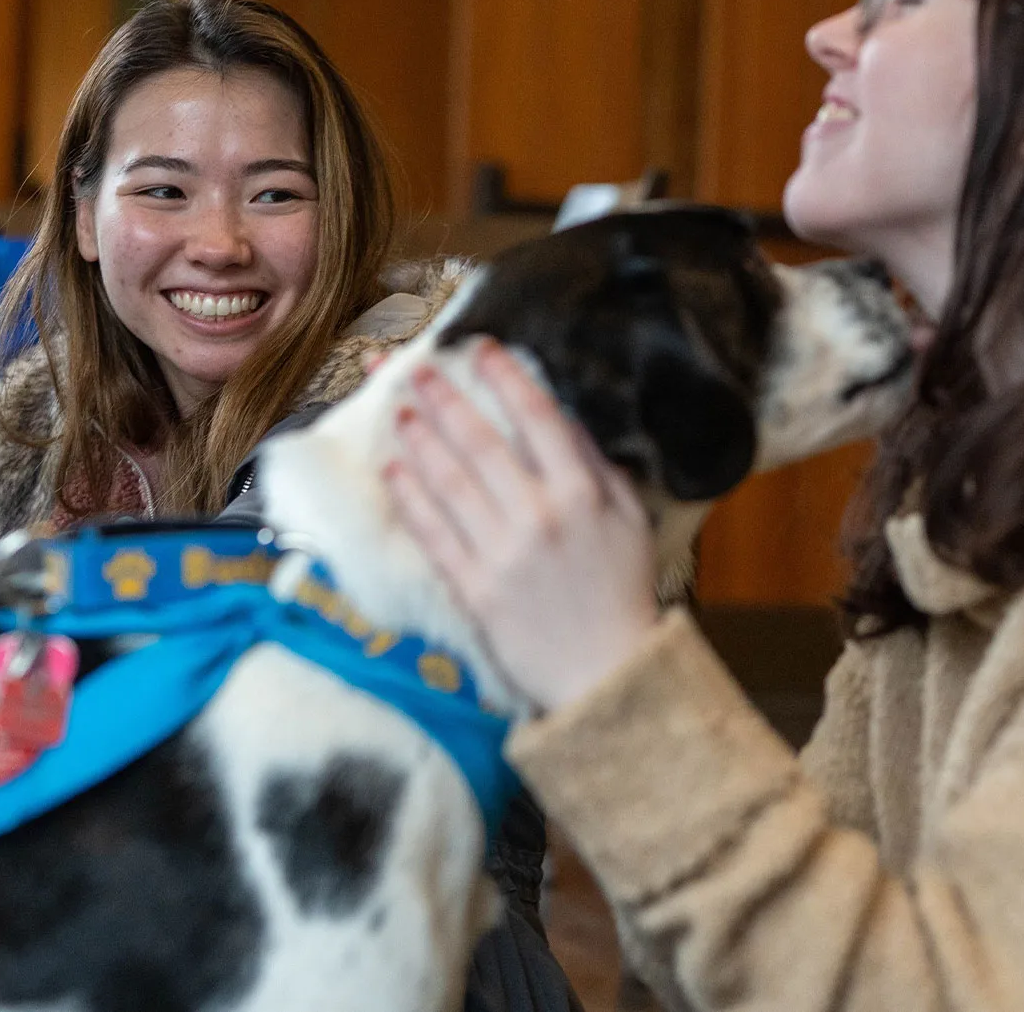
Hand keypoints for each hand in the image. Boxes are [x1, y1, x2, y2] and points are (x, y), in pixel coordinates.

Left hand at [384, 339, 661, 712]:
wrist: (606, 674)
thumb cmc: (622, 594)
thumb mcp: (630, 521)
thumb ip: (598, 467)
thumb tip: (564, 419)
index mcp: (581, 493)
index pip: (537, 418)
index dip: (504, 377)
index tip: (478, 348)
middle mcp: (538, 515)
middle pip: (481, 442)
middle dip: (444, 400)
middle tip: (415, 370)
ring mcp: (501, 552)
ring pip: (449, 482)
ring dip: (419, 441)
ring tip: (398, 412)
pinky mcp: (474, 588)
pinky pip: (433, 534)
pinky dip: (410, 499)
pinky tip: (392, 471)